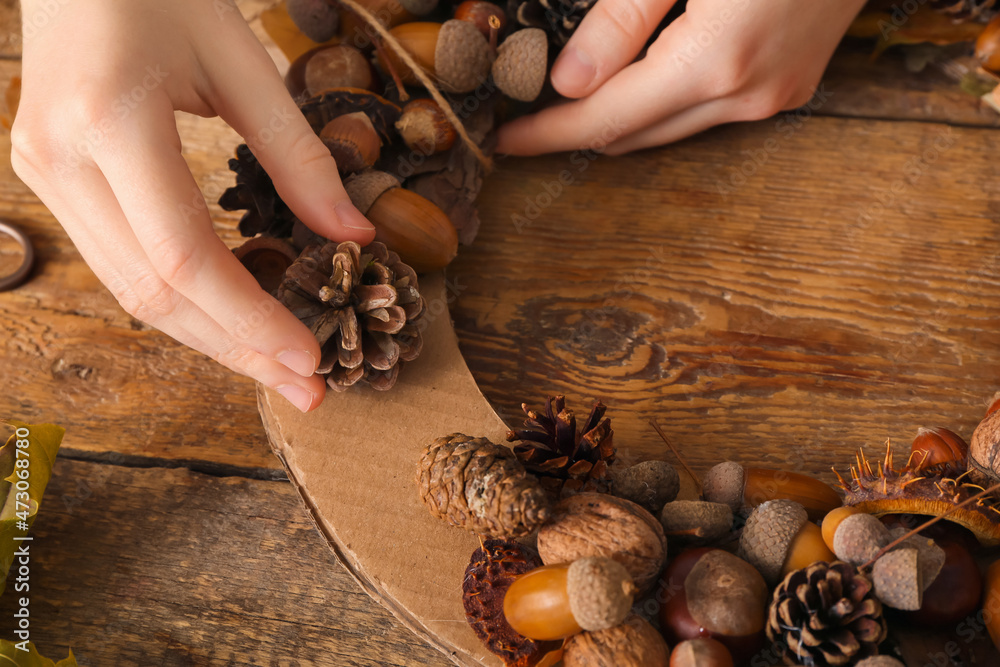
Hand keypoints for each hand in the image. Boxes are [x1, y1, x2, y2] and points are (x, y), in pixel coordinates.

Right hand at [11, 0, 373, 411]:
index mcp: (107, 121)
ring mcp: (42, 172)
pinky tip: (232, 318)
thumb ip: (298, 155)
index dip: (250, 319)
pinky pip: (120, 261)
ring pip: (131, 289)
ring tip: (278, 368)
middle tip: (307, 390)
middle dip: (236, 350)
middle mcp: (60, 159)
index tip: (311, 358)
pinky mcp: (48, 178)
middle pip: (154, 292)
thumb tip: (354, 237)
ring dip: (210, 337)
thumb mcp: (241, 61)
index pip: (183, 256)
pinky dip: (182, 299)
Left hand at [497, 0, 867, 154]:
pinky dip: (663, 103)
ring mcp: (777, 94)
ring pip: (671, 128)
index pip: (604, 120)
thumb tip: (570, 82)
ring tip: (572, 98)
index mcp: (715, 61)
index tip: (504, 140)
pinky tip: (638, 79)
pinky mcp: (793, 83)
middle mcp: (748, 94)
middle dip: (575, 131)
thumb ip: (623, 17)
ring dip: (620, 119)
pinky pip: (707, 111)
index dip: (548, 134)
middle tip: (525, 117)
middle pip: (635, 135)